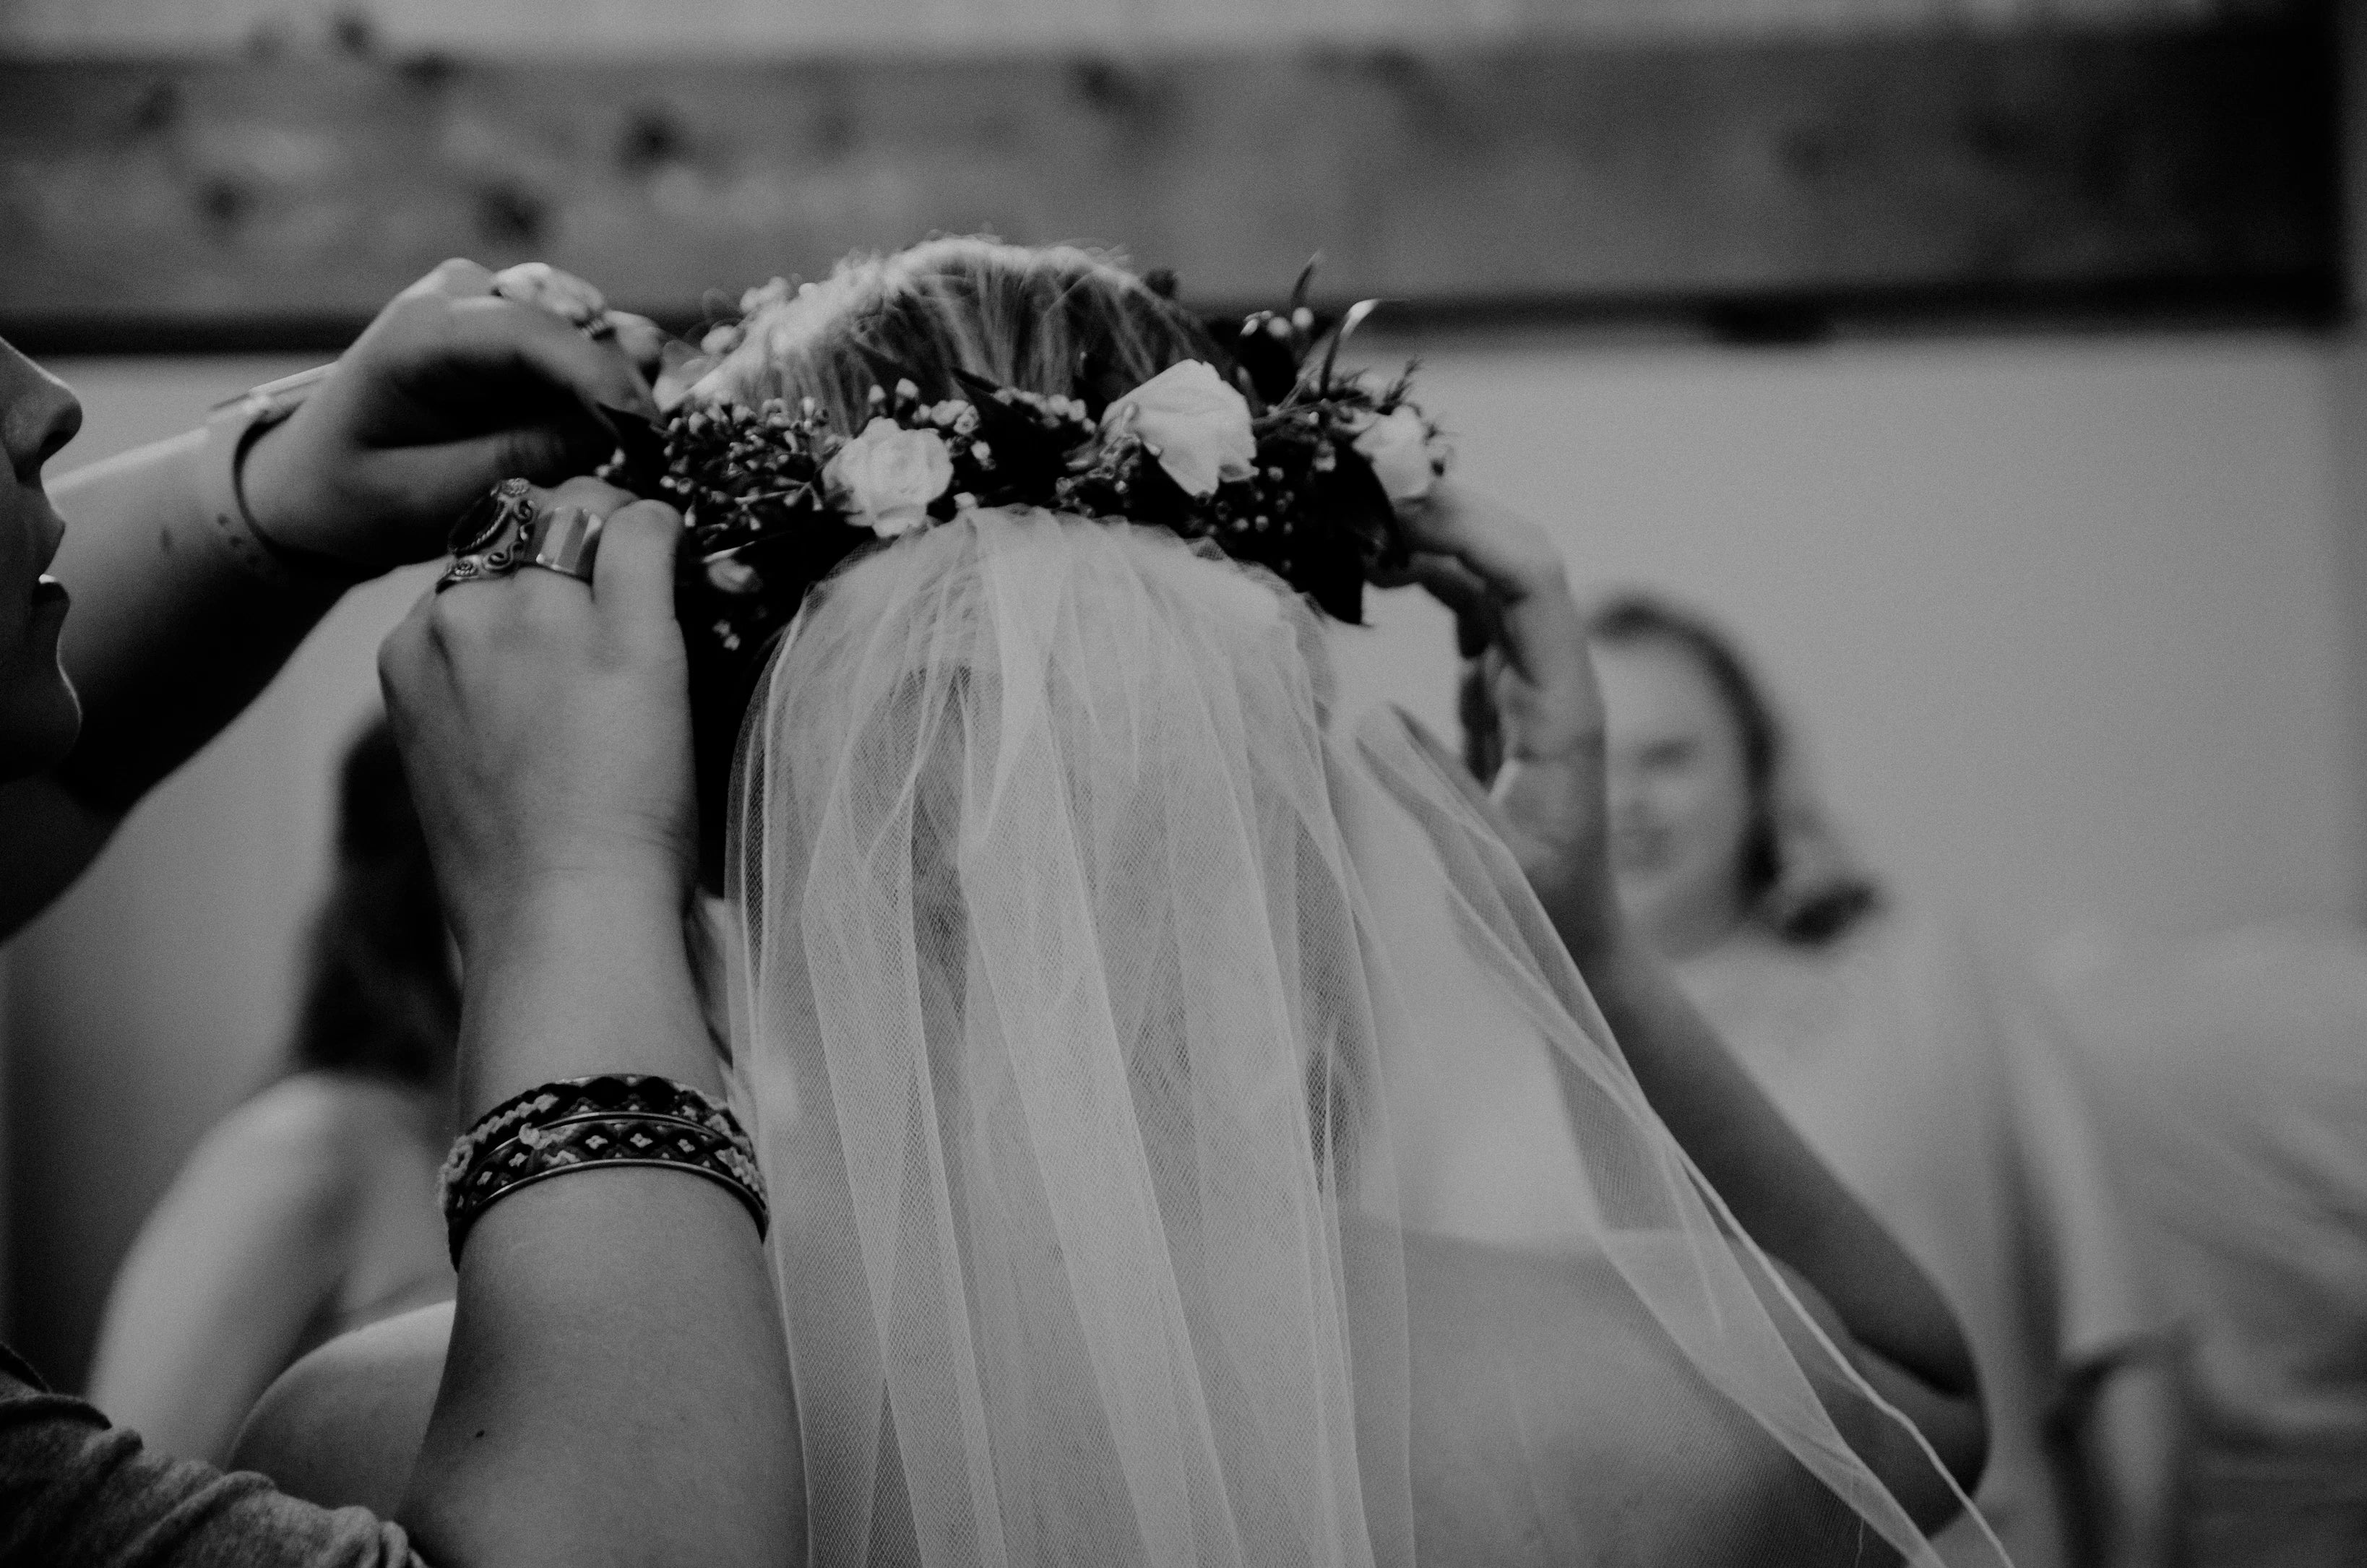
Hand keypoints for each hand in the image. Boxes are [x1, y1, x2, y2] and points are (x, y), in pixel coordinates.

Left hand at [241, 260, 663, 573]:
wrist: (317, 481)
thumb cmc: (358, 496)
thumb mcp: (430, 497)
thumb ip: (519, 457)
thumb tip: (614, 428)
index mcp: (422, 331)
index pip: (534, 334)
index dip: (602, 379)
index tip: (649, 434)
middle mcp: (463, 293)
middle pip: (578, 319)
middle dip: (624, 383)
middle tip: (647, 457)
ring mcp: (496, 300)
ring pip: (598, 325)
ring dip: (624, 383)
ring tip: (628, 449)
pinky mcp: (523, 325)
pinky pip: (594, 344)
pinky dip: (612, 386)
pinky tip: (613, 433)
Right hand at [378, 478, 693, 957]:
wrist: (561, 919)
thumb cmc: (520, 875)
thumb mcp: (459, 770)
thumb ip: (474, 701)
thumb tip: (523, 682)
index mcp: (409, 654)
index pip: (471, 567)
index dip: (528, 579)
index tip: (569, 609)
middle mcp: (460, 620)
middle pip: (518, 524)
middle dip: (571, 541)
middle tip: (622, 576)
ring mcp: (539, 618)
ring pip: (577, 512)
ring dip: (619, 531)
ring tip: (658, 568)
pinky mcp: (623, 633)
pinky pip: (644, 533)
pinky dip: (668, 534)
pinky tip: (688, 560)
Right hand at [1386, 482, 1622, 963]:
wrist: (1582, 947)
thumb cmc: (1539, 920)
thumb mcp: (1485, 872)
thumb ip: (1432, 796)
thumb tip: (1369, 719)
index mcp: (1564, 710)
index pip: (1533, 583)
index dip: (1469, 531)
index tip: (1390, 511)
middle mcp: (1557, 681)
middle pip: (1516, 557)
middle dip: (1447, 512)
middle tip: (1358, 493)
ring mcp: (1534, 685)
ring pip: (1492, 580)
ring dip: (1434, 542)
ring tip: (1354, 529)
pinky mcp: (1509, 700)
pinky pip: (1476, 616)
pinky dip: (1432, 584)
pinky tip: (1379, 579)